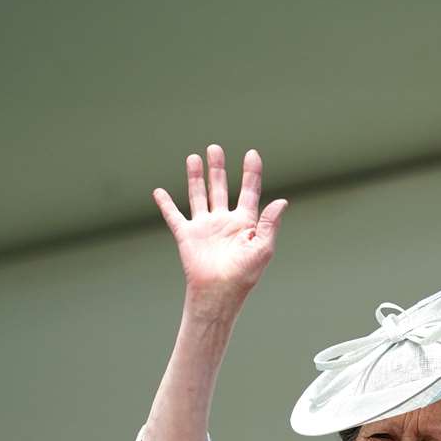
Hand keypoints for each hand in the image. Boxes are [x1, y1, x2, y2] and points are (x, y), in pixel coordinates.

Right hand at [153, 145, 286, 306]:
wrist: (219, 292)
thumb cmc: (245, 274)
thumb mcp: (263, 247)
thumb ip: (270, 222)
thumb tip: (282, 201)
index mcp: (245, 223)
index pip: (249, 191)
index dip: (251, 172)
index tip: (252, 153)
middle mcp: (224, 221)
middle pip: (221, 187)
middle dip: (218, 168)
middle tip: (215, 148)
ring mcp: (205, 227)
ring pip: (199, 195)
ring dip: (196, 177)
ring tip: (194, 157)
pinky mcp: (186, 235)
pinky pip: (173, 215)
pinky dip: (165, 204)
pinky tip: (158, 191)